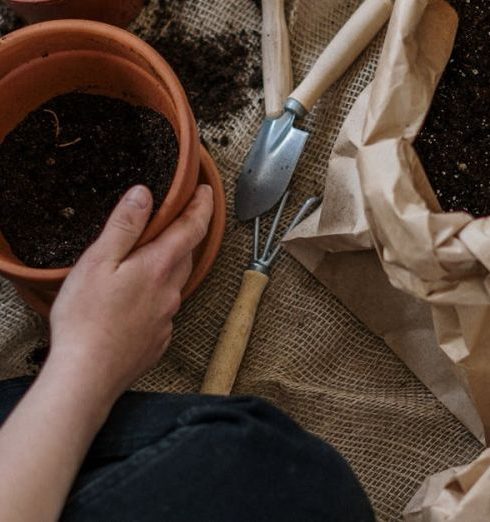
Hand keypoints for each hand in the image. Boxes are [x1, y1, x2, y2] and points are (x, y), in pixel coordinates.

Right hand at [49, 184, 213, 405]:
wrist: (88, 376)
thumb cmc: (86, 319)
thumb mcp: (99, 261)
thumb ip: (125, 226)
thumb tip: (145, 194)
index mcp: (158, 267)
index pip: (192, 228)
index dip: (202, 206)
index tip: (206, 192)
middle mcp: (170, 291)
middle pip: (187, 254)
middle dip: (186, 234)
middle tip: (177, 219)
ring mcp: (166, 318)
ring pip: (175, 282)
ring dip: (170, 264)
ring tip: (152, 256)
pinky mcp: (157, 338)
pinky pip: (165, 308)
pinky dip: (158, 295)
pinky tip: (137, 299)